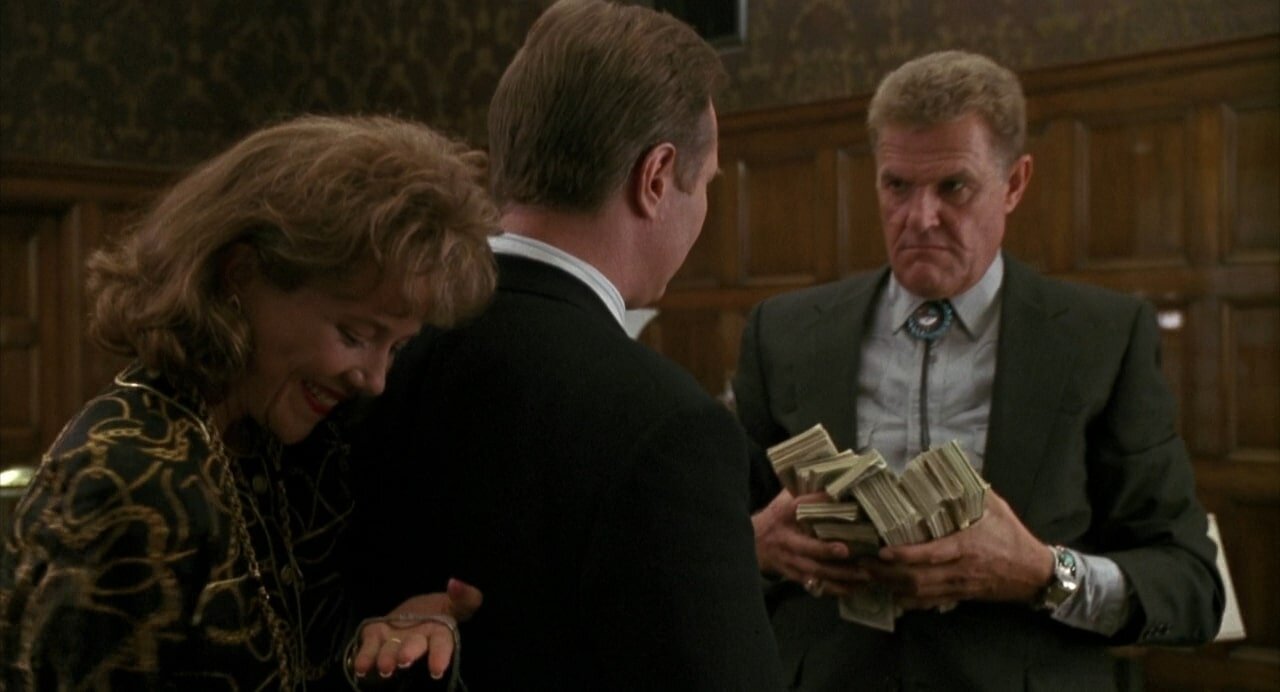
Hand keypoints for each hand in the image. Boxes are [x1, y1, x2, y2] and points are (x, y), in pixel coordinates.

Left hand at [350, 577, 483, 680]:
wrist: (413, 617)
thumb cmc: (438, 613)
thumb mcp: (455, 603)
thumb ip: (463, 597)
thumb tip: (455, 582)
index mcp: (439, 634)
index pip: (442, 645)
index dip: (440, 657)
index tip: (436, 671)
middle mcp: (416, 643)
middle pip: (413, 647)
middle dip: (408, 653)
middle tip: (403, 662)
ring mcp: (394, 642)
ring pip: (390, 651)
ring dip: (385, 658)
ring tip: (383, 667)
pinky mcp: (375, 638)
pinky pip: (369, 647)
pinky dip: (364, 657)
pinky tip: (360, 667)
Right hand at [753, 489, 867, 595]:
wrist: (753, 543)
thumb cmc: (777, 517)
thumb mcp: (784, 500)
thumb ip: (805, 492)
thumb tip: (835, 479)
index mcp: (785, 514)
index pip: (798, 506)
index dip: (815, 503)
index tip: (836, 498)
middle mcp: (786, 539)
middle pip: (806, 547)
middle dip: (825, 550)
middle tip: (847, 550)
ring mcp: (789, 560)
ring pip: (814, 570)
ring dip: (839, 574)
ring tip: (864, 574)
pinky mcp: (794, 575)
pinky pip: (815, 584)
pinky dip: (834, 588)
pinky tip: (853, 588)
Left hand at [862, 490, 1053, 609]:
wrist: (1033, 572)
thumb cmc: (1011, 535)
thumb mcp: (994, 506)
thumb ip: (968, 488)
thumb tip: (944, 465)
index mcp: (967, 545)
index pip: (932, 554)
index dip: (906, 555)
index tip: (883, 551)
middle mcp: (959, 569)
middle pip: (918, 578)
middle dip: (887, 574)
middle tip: (863, 564)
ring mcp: (958, 585)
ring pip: (920, 593)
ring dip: (892, 587)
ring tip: (869, 577)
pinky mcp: (959, 596)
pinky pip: (930, 603)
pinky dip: (909, 601)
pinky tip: (891, 594)